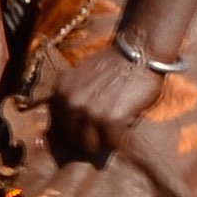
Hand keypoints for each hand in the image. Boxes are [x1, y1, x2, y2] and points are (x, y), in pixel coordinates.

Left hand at [46, 39, 162, 159]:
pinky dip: (118, 142)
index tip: (86, 132)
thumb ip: (74, 97)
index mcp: (61, 91)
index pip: (59, 124)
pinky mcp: (110, 119)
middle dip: (87, 139)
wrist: (138, 53)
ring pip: (89, 144)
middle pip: (72, 137)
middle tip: (101, 138)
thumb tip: (74, 123)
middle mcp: (70, 101)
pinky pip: (111, 142)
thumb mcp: (82, 79)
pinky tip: (124, 132)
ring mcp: (89, 111)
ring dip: (101, 144)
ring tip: (111, 137)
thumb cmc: (114, 66)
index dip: (75, 130)